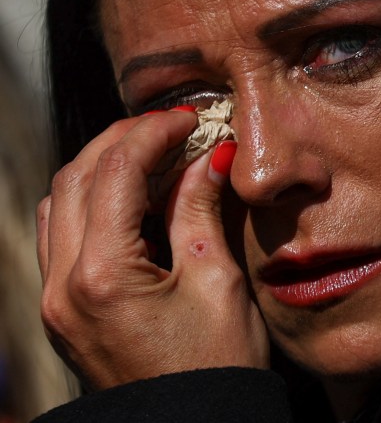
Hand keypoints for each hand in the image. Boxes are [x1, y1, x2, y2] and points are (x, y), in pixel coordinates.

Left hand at [37, 109, 268, 389]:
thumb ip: (200, 210)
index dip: (153, 133)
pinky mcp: (63, 310)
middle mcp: (63, 285)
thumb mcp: (218, 282)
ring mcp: (56, 300)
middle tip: (170, 128)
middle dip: (122, 141)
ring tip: (152, 157)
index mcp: (103, 275)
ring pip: (59, 203)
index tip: (189, 119)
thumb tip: (208, 156)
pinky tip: (133, 200)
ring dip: (101, 168)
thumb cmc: (215, 368)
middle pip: (76, 178)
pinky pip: (62, 236)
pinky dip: (92, 203)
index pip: (116, 172)